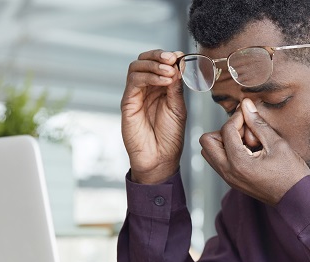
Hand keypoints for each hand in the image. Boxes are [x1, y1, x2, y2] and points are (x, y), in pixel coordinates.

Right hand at [121, 50, 185, 183]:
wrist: (160, 158)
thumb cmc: (170, 137)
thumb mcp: (178, 108)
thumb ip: (176, 87)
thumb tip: (177, 65)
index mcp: (160, 88)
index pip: (160, 63)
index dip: (169, 56)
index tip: (182, 56)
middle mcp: (147, 89)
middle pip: (145, 60)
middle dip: (159, 55)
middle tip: (173, 59)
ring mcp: (136, 94)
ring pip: (137, 67)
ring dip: (154, 64)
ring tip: (169, 71)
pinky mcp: (128, 102)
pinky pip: (134, 82)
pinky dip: (149, 76)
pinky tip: (163, 80)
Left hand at [199, 99, 309, 205]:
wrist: (296, 198)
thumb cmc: (291, 173)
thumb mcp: (277, 144)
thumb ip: (258, 124)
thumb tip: (246, 105)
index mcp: (239, 163)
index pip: (226, 130)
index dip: (238, 117)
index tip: (249, 113)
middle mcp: (228, 172)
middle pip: (207, 141)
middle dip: (223, 130)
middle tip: (243, 129)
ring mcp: (229, 178)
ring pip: (209, 152)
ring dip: (223, 141)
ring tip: (245, 140)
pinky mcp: (232, 181)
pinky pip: (218, 161)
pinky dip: (228, 151)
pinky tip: (247, 150)